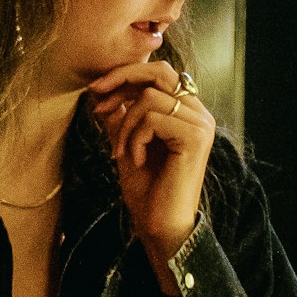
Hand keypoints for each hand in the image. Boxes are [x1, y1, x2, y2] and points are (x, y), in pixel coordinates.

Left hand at [85, 59, 215, 270]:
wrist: (159, 225)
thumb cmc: (146, 190)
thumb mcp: (126, 144)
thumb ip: (120, 116)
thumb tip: (102, 91)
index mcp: (187, 112)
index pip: (159, 73)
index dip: (125, 76)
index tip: (96, 92)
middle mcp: (199, 113)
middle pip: (160, 72)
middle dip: (122, 80)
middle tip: (97, 102)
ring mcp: (200, 124)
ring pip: (149, 98)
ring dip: (124, 126)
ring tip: (121, 153)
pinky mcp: (195, 138)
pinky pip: (153, 119)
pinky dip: (134, 139)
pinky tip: (136, 160)